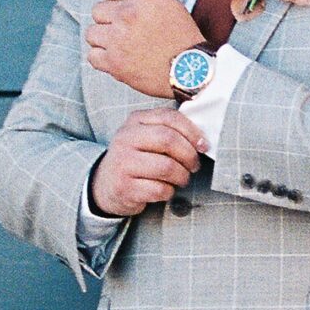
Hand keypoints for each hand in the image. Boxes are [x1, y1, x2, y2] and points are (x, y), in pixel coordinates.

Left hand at [86, 0, 204, 97]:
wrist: (191, 71)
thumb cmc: (182, 37)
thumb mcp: (168, 4)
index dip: (118, 1)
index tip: (126, 13)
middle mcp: (128, 15)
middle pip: (98, 10)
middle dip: (109, 20)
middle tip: (125, 32)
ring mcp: (118, 39)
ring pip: (91, 33)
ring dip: (103, 40)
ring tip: (119, 46)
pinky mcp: (114, 62)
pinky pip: (92, 56)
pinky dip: (102, 59)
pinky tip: (116, 59)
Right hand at [89, 106, 208, 217]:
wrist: (105, 184)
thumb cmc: (136, 159)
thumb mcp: (146, 137)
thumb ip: (169, 131)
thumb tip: (202, 139)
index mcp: (135, 121)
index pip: (169, 117)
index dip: (192, 132)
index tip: (203, 145)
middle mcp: (126, 139)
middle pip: (168, 140)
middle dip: (189, 155)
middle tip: (194, 166)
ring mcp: (123, 163)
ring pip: (167, 167)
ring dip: (182, 176)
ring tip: (181, 179)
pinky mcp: (125, 187)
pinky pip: (160, 189)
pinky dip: (169, 192)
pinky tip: (165, 189)